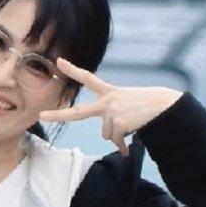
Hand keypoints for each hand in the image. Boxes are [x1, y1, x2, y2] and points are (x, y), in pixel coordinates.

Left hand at [40, 60, 182, 157]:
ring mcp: (111, 114)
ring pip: (107, 134)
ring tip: (133, 124)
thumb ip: (113, 118)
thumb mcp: (126, 105)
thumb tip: (114, 143)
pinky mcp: (118, 125)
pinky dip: (123, 145)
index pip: (88, 78)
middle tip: (41, 116)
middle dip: (59, 115)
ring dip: (119, 134)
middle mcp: (107, 102)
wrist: (164, 107)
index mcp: (109, 92)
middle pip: (78, 113)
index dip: (73, 70)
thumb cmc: (146, 105)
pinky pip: (116, 141)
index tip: (59, 61)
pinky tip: (130, 143)